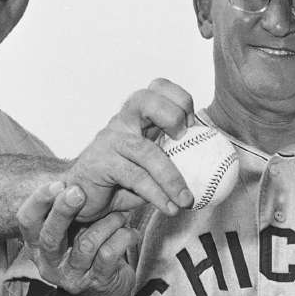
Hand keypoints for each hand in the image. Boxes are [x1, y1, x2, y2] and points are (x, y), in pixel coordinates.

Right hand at [18, 181, 138, 295]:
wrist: (102, 295)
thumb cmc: (87, 253)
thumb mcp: (71, 233)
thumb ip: (69, 211)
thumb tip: (75, 176)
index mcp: (38, 245)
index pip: (26, 222)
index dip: (38, 202)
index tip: (56, 183)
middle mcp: (49, 263)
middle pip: (51, 236)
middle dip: (64, 211)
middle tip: (78, 191)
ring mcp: (72, 276)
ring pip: (86, 244)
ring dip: (107, 223)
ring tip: (121, 215)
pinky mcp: (96, 283)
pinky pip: (109, 255)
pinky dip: (123, 238)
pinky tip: (131, 232)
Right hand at [61, 78, 195, 220]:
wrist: (80, 198)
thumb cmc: (120, 180)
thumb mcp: (152, 166)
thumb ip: (175, 159)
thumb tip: (214, 170)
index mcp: (137, 116)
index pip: (157, 88)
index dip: (179, 99)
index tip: (193, 125)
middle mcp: (122, 122)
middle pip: (145, 100)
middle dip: (171, 115)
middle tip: (184, 139)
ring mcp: (109, 141)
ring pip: (145, 151)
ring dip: (172, 177)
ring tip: (186, 200)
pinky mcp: (100, 163)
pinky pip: (135, 178)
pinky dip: (157, 194)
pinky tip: (170, 207)